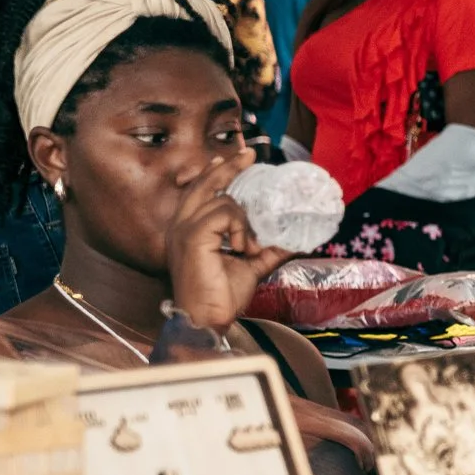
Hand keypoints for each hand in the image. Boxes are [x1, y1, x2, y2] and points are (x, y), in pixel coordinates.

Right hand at [163, 155, 287, 332]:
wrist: (208, 319)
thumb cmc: (221, 296)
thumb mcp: (251, 266)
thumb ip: (268, 249)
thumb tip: (294, 238)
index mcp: (188, 229)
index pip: (200, 190)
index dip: (216, 172)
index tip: (234, 158)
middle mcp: (180, 225)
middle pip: (204, 184)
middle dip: (228, 167)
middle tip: (250, 154)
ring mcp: (182, 229)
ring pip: (223, 200)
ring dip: (245, 222)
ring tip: (249, 248)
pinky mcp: (192, 237)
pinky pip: (224, 214)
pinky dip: (240, 228)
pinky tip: (242, 249)